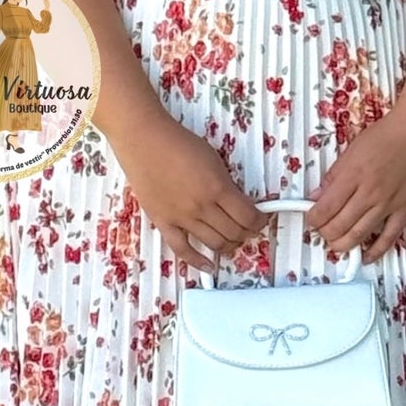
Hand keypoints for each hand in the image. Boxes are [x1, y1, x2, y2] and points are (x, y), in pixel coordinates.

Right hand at [111, 112, 267, 276]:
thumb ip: (226, 184)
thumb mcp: (214, 159)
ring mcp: (182, 217)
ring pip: (214, 244)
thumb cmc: (177, 143)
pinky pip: (182, 249)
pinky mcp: (163, 221)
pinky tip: (208, 266)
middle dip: (247, 233)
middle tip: (249, 229)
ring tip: (233, 242)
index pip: (248, 216)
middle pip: (234, 233)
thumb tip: (237, 200)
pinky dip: (197, 261)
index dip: (260, 221)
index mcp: (218, 188)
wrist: (143, 139)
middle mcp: (201, 206)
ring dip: (229, 246)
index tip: (261, 219)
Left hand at [305, 108, 405, 264]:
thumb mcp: (350, 150)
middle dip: (324, 234)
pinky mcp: (405, 209)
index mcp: (352, 176)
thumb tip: (316, 197)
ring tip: (335, 244)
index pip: (324, 209)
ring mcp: (388, 204)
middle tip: (321, 232)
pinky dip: (376, 251)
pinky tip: (366, 257)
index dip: (312, 220)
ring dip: (342, 245)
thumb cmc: (386, 135)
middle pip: (338, 226)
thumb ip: (333, 177)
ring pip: (359, 235)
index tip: (310, 219)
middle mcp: (369, 193)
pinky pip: (389, 237)